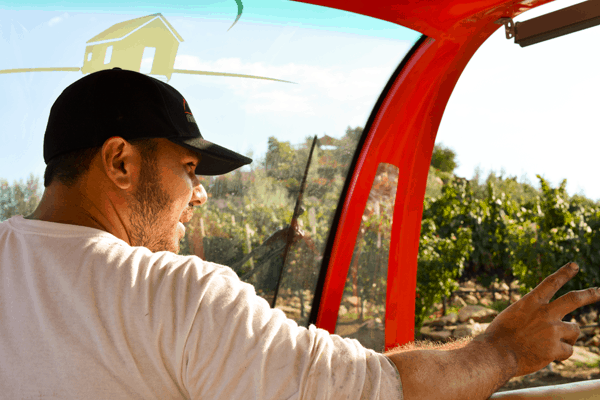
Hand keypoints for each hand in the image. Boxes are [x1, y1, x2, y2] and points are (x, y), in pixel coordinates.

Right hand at [475, 262, 599, 376]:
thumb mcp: (512, 316)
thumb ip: (533, 315)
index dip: (564, 273)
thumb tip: (552, 324)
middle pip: (573, 299)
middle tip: (599, 291)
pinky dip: (559, 354)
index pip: (550, 283)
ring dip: (567, 337)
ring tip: (548, 343)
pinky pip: (568, 351)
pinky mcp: (555, 348)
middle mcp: (545, 313)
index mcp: (531, 302)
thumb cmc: (499, 336)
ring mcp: (552, 330)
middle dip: (589, 294)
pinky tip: (544, 355)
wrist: (496, 354)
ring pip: (574, 330)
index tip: (574, 265)